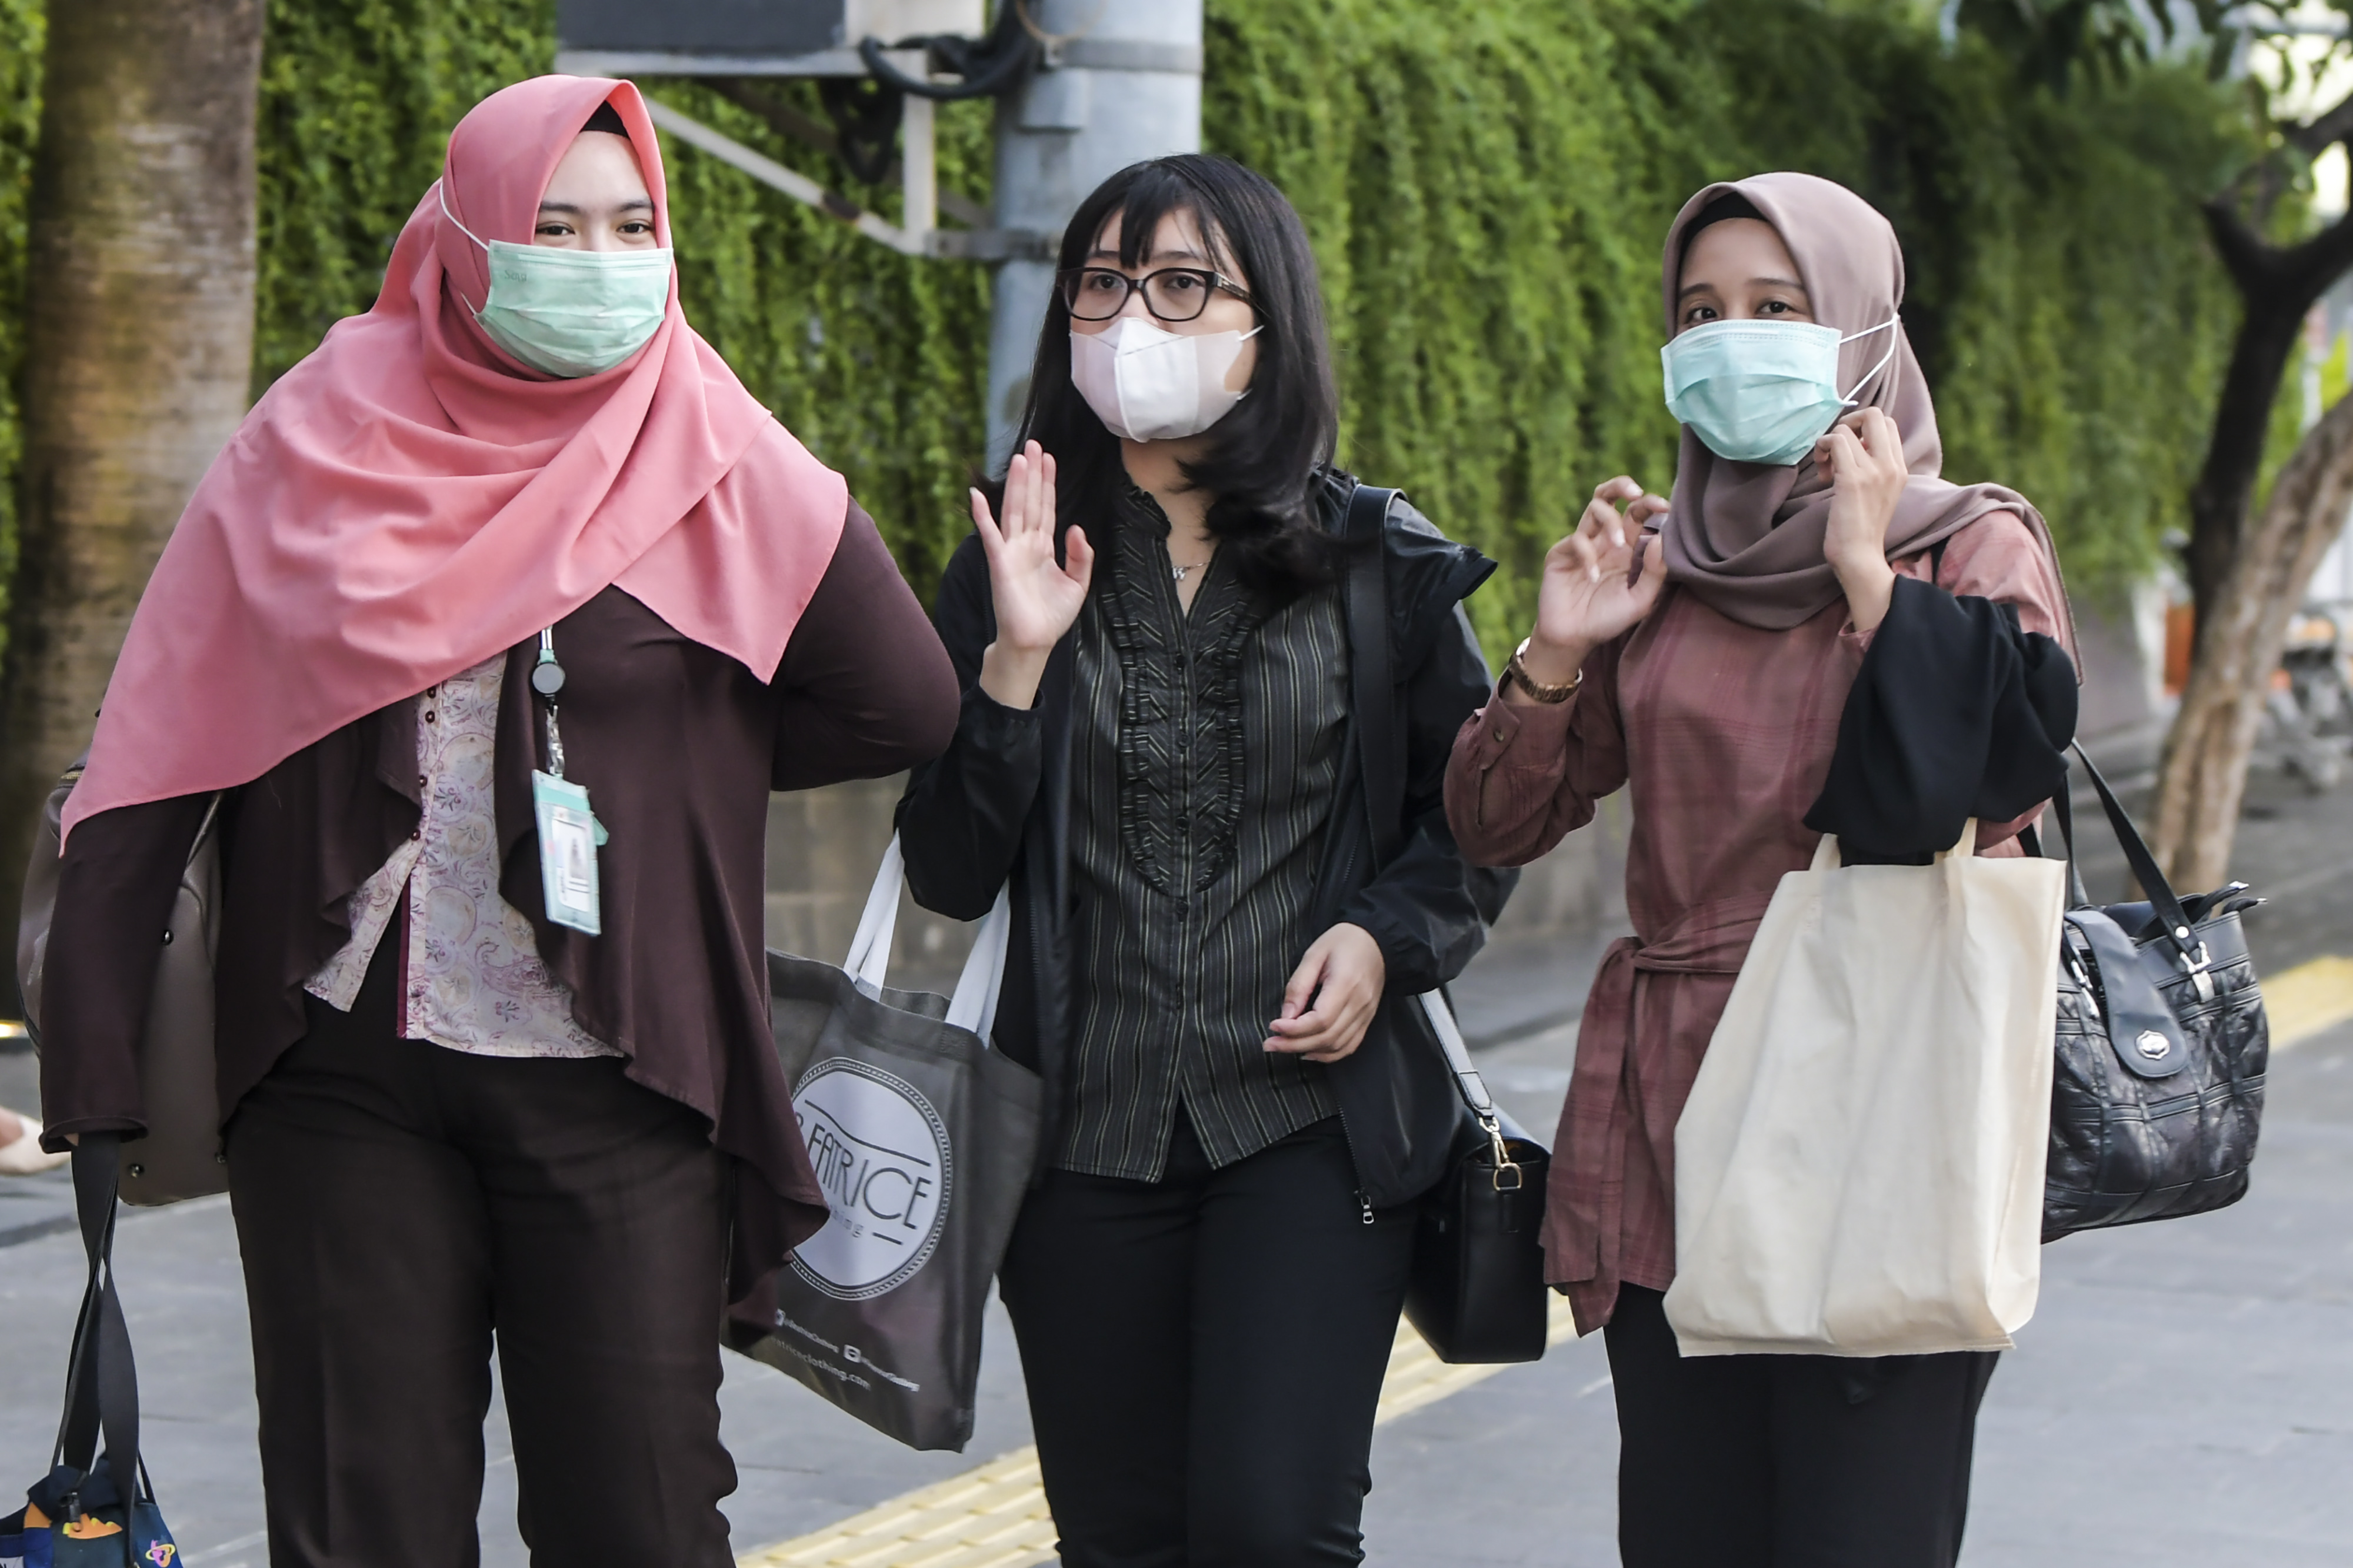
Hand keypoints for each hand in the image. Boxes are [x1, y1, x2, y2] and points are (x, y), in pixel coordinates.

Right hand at [975, 440, 1093, 708]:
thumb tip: (1076, 527)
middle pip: (1031, 501)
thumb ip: (1081, 556)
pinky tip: (978, 495)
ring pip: (1015, 510)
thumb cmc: (1051, 617)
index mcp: (1044, 548)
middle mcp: (1026, 545)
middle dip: (1033, 474)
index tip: (1049, 459)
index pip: (1047, 508)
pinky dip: (982, 515)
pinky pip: (990, 534)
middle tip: (1033, 445)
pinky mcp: (999, 563)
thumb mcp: (1078, 584)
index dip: (1048, 484)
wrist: (1034, 642)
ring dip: (1016, 485)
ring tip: (1019, 458)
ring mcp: (1011, 551)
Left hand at [1264, 923, 1385, 1063]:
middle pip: (1327, 1037)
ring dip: (1309, 1051)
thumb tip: (1285, 1017)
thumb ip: (1299, 986)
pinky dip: (1328, 1055)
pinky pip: (1349, 1046)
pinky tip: (1309, 1051)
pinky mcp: (1367, 1020)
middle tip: (1270, 1043)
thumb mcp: (1314, 954)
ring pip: (1338, 1046)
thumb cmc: (1343, 942)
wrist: (1376, 941)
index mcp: (1346, 984)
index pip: (1321, 1019)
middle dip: (1294, 1044)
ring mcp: (1366, 1014)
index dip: (1295, 1029)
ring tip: (1284, 1047)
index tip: (1273, 1026)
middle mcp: (1360, 1004)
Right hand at [1520, 477, 1669, 687]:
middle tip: (1636, 493)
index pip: (1637, 513)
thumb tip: (1662, 537)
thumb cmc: (1608, 619)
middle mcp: (1604, 540)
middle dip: (1622, 486)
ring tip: (1618, 545)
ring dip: (1610, 521)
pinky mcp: (1561, 554)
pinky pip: (1576, 540)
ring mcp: (1582, 544)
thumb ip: (1654, 572)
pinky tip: (1592, 578)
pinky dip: (1587, 556)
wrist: (1573, 638)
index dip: (1650, 504)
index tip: (1664, 507)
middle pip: (1610, 496)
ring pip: (1594, 509)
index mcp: (1626, 547)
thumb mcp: (1641, 600)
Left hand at [1814, 408, 1905, 632]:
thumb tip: (1854, 444)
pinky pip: (1834, 442)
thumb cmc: (1862, 529)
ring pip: (1846, 429)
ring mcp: (1874, 471)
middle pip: (1874, 414)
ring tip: (1826, 470)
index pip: (1887, 424)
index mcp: (1900, 468)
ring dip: (1827, 444)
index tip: (1849, 452)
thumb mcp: (1878, 493)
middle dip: (1848, 423)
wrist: (1860, 557)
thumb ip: (1874, 468)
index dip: (1862, 428)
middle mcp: (1891, 465)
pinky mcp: (1852, 479)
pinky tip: (1822, 475)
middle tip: (1835, 449)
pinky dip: (1821, 450)